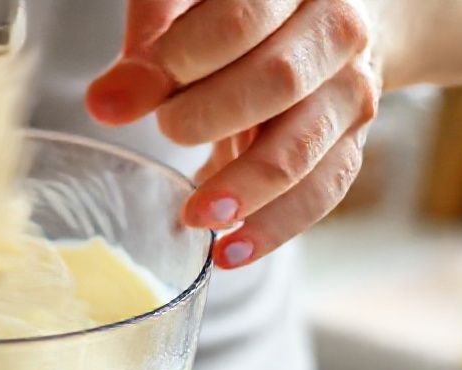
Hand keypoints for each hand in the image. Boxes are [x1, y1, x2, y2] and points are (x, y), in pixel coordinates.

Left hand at [87, 0, 380, 268]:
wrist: (329, 13)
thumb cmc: (238, 5)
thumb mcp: (189, 2)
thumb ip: (151, 38)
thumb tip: (108, 102)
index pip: (242, 18)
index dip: (182, 59)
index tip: (128, 95)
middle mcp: (337, 30)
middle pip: (280, 82)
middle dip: (210, 116)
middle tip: (167, 130)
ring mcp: (352, 89)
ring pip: (304, 146)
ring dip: (245, 189)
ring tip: (195, 216)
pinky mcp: (353, 139)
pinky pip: (323, 189)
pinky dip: (275, 227)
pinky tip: (231, 252)